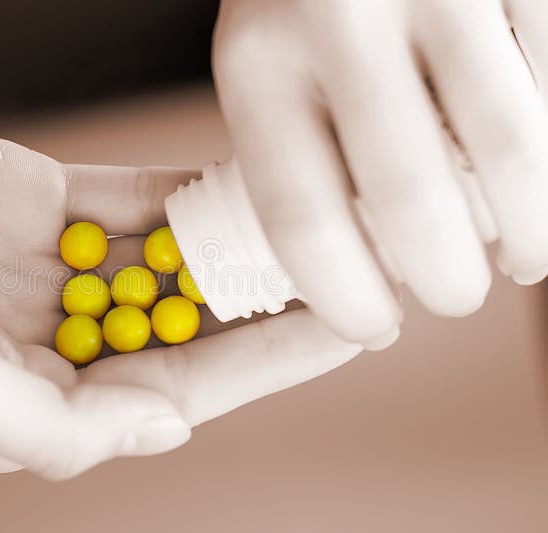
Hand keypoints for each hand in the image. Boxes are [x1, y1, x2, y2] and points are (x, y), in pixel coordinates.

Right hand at [0, 91, 361, 478]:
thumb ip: (55, 427)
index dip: (269, 362)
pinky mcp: (41, 206)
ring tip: (318, 222)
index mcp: (35, 398)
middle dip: (272, 304)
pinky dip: (185, 196)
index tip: (349, 328)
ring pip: (169, 264)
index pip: (180, 390)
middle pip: (191, 328)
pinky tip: (243, 183)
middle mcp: (56, 339)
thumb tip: (162, 435)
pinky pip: (131, 202)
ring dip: (237, 247)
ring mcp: (53, 269)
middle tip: (360, 269)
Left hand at [213, 0, 547, 348]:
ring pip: (513, 147)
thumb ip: (298, 149)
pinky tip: (538, 180)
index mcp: (254, 58)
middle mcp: (339, 15)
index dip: (346, 296)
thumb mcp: (265, 61)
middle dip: (444, 281)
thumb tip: (359, 268)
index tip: (374, 330)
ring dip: (530, 232)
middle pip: (411, 196)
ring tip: (521, 258)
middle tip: (451, 298)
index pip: (300, 214)